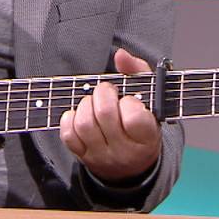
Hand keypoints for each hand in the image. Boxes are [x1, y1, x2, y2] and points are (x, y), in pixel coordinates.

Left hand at [58, 48, 161, 182]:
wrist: (133, 164)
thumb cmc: (142, 124)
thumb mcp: (150, 98)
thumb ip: (137, 72)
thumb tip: (120, 55)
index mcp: (147, 136)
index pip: (134, 118)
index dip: (129, 102)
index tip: (129, 100)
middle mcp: (125, 150)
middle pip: (104, 115)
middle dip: (103, 94)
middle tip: (107, 92)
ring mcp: (102, 155)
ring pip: (84, 124)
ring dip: (86, 105)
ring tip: (94, 103)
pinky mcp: (83, 156)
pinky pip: (68, 135)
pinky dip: (70, 119)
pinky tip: (80, 114)